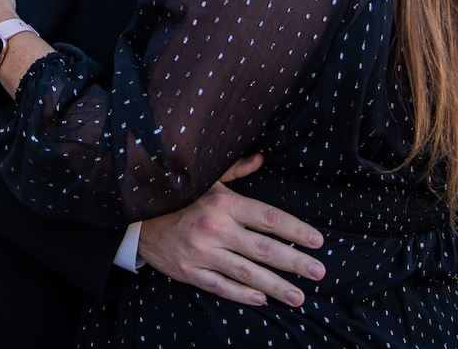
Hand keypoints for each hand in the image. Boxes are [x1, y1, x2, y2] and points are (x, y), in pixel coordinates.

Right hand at [138, 174, 325, 307]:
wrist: (138, 218)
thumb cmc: (179, 197)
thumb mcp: (207, 178)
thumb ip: (236, 170)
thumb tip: (261, 158)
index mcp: (223, 202)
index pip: (269, 219)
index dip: (296, 230)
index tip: (317, 241)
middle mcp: (215, 228)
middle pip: (264, 249)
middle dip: (295, 262)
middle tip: (319, 273)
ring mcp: (202, 252)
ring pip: (247, 273)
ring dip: (276, 286)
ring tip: (299, 296)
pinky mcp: (190, 271)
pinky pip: (221, 286)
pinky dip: (242, 294)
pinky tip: (262, 299)